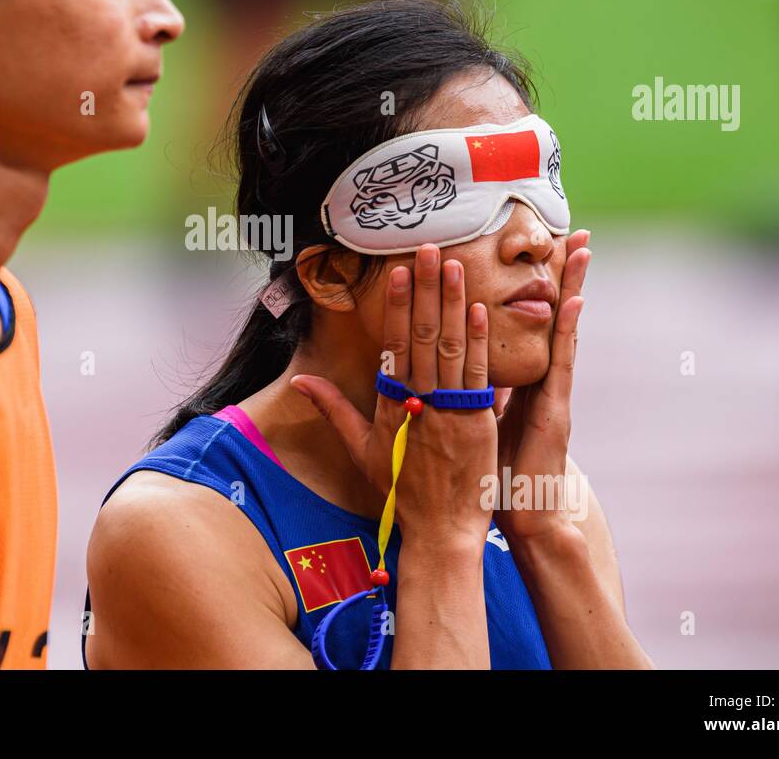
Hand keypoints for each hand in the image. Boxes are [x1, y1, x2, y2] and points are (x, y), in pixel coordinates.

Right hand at [291, 244, 498, 543]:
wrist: (440, 529)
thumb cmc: (400, 490)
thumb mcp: (361, 449)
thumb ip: (333, 409)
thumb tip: (299, 381)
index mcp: (391, 405)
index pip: (393, 345)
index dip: (398, 306)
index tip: (399, 271)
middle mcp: (419, 402)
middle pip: (423, 336)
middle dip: (426, 290)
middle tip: (430, 250)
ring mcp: (450, 410)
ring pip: (452, 347)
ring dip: (454, 304)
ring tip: (455, 267)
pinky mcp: (478, 421)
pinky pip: (478, 374)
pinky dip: (479, 342)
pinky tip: (478, 310)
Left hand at [493, 229, 589, 541]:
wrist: (521, 516)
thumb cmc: (496, 474)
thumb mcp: (478, 423)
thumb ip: (477, 393)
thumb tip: (463, 367)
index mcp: (518, 380)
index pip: (525, 323)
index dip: (535, 287)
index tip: (538, 250)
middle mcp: (540, 379)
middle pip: (551, 316)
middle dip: (561, 275)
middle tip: (572, 230)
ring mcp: (551, 391)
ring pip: (562, 329)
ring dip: (572, 288)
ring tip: (582, 247)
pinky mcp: (555, 410)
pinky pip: (561, 363)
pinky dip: (568, 331)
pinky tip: (575, 301)